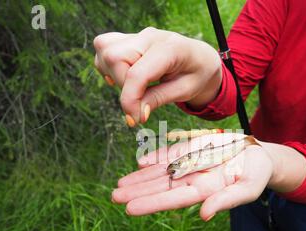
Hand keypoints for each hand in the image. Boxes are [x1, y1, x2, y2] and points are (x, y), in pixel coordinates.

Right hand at [93, 27, 221, 125]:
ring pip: (105, 48)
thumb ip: (159, 99)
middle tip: (140, 100)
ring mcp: (138, 35)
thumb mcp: (185, 91)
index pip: (137, 73)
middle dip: (122, 86)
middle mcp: (150, 36)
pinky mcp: (129, 38)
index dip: (130, 100)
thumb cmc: (196, 74)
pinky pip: (105, 47)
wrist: (200, 59)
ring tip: (135, 87)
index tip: (135, 120)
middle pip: (114, 57)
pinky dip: (108, 66)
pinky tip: (125, 77)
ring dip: (113, 74)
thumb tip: (136, 114)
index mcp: (170, 48)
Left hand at [111, 133, 273, 220]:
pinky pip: (172, 154)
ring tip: (119, 186)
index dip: (153, 203)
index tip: (130, 209)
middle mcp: (194, 178)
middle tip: (114, 197)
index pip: (174, 199)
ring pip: (161, 172)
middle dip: (138, 192)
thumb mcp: (247, 188)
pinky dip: (156, 158)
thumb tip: (204, 215)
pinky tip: (141, 163)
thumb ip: (226, 200)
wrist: (259, 155)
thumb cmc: (257, 174)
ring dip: (140, 178)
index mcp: (206, 190)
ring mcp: (192, 164)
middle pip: (161, 187)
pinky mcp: (194, 150)